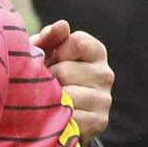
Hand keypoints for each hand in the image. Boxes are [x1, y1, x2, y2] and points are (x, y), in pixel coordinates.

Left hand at [34, 20, 112, 137]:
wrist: (50, 118)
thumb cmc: (45, 77)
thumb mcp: (42, 54)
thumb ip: (49, 38)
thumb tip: (62, 25)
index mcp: (95, 52)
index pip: (77, 42)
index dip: (56, 52)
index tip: (50, 60)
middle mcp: (105, 74)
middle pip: (65, 71)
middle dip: (48, 79)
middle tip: (45, 86)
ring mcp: (104, 99)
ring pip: (67, 95)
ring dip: (50, 100)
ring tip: (47, 102)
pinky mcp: (98, 121)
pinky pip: (70, 117)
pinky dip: (56, 118)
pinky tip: (54, 118)